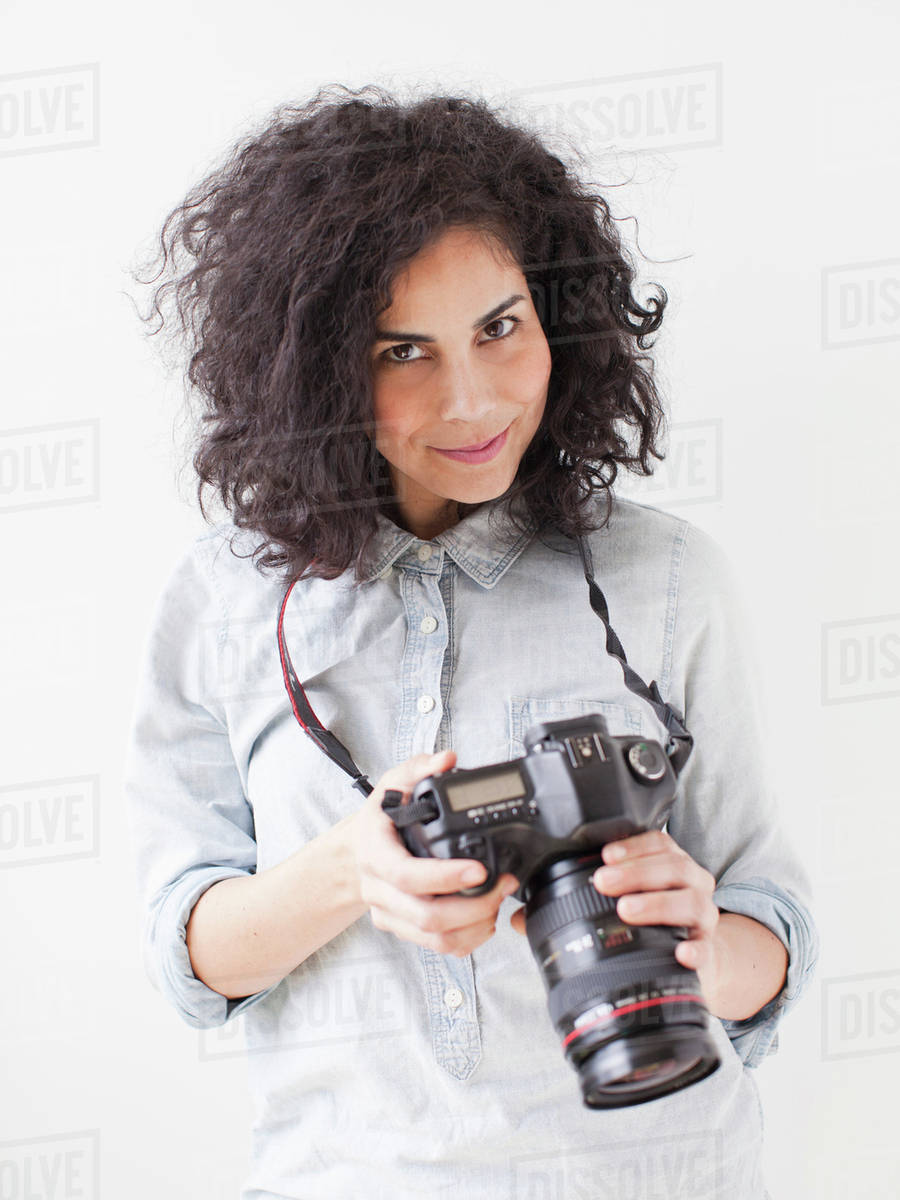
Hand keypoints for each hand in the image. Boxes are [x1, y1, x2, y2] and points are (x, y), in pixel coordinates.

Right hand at [351, 748, 518, 957]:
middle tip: (502, 885)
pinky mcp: (403, 929)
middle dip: (473, 906)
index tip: (479, 869)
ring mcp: (390, 914)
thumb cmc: (378, 820)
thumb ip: (420, 768)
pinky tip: (484, 919)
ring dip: (474, 926)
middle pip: (426, 916)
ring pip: (434, 938)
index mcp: (375, 854)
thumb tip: (447, 760)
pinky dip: (467, 940)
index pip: (408, 875)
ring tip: (498, 901)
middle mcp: (379, 890)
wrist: (354, 854)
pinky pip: (437, 947)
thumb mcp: (393, 784)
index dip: (445, 877)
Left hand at [510, 830, 721, 998]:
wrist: (697, 956)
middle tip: (603, 881)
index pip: (657, 843)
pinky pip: (708, 948)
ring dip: (657, 903)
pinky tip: (680, 952)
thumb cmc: (651, 922)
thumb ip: (572, 903)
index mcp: (669, 865)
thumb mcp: (618, 903)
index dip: (632, 846)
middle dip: (636, 871)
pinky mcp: (710, 951)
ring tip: (627, 909)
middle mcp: (691, 884)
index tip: (603, 855)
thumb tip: (520, 919)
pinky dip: (696, 949)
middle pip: (672, 867)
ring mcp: (704, 917)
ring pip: (690, 901)